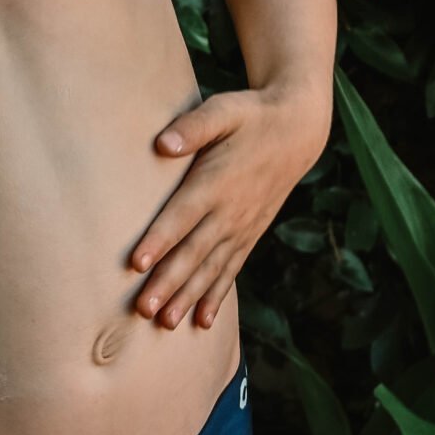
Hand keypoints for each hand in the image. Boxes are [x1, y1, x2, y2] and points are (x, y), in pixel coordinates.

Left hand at [128, 86, 329, 330]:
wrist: (297, 131)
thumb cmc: (251, 116)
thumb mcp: (223, 110)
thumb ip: (193, 127)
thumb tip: (162, 142)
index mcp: (215, 182)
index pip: (182, 216)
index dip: (159, 241)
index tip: (137, 264)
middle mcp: (228, 212)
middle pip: (193, 253)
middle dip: (168, 283)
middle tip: (143, 309)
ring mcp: (241, 227)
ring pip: (210, 270)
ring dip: (188, 297)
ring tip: (166, 324)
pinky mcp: (249, 235)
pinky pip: (231, 271)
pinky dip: (216, 297)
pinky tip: (201, 321)